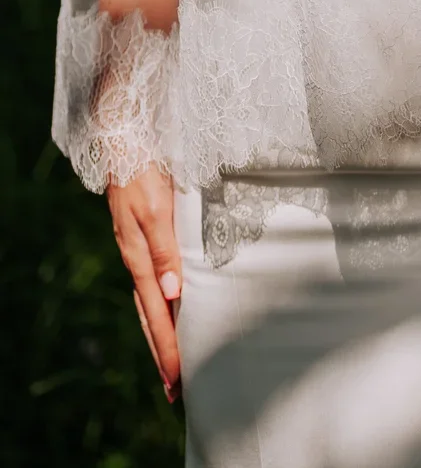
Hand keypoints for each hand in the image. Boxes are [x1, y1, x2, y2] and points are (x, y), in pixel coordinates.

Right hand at [108, 167, 181, 401]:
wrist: (127, 148)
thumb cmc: (146, 177)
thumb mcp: (158, 211)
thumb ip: (165, 251)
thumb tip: (171, 294)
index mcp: (140, 259)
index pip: (157, 314)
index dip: (168, 346)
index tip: (177, 376)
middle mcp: (138, 262)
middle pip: (150, 318)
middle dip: (163, 353)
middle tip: (175, 388)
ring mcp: (139, 254)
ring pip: (150, 306)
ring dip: (162, 336)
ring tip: (173, 366)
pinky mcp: (145, 244)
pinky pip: (152, 287)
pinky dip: (160, 310)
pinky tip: (169, 317)